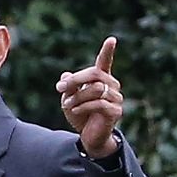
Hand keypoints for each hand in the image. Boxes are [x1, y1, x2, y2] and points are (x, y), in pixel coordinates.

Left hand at [56, 36, 122, 158]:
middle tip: (60, 88)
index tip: (111, 39)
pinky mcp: (115, 111)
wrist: (90, 137)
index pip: (105, 63)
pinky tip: (74, 111)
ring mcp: (116, 98)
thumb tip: (65, 75)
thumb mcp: (70, 100)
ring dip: (77, 97)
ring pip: (95, 89)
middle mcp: (112, 86)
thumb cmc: (81, 116)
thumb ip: (69, 88)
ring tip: (67, 105)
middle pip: (95, 74)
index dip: (108, 51)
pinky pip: (98, 103)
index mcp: (102, 80)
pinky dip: (82, 107)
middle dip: (75, 80)